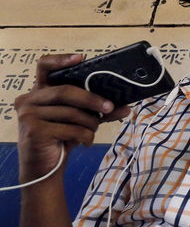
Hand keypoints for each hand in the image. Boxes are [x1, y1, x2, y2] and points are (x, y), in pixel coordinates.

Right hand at [14, 54, 129, 182]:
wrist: (46, 168)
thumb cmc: (62, 138)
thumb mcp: (81, 120)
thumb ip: (100, 111)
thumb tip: (126, 106)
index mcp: (39, 91)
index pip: (44, 66)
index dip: (61, 60)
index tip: (81, 58)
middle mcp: (28, 99)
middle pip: (65, 91)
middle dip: (92, 99)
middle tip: (109, 107)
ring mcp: (28, 115)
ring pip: (71, 112)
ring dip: (90, 123)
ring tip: (92, 131)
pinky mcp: (33, 131)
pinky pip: (71, 129)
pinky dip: (85, 136)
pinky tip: (85, 142)